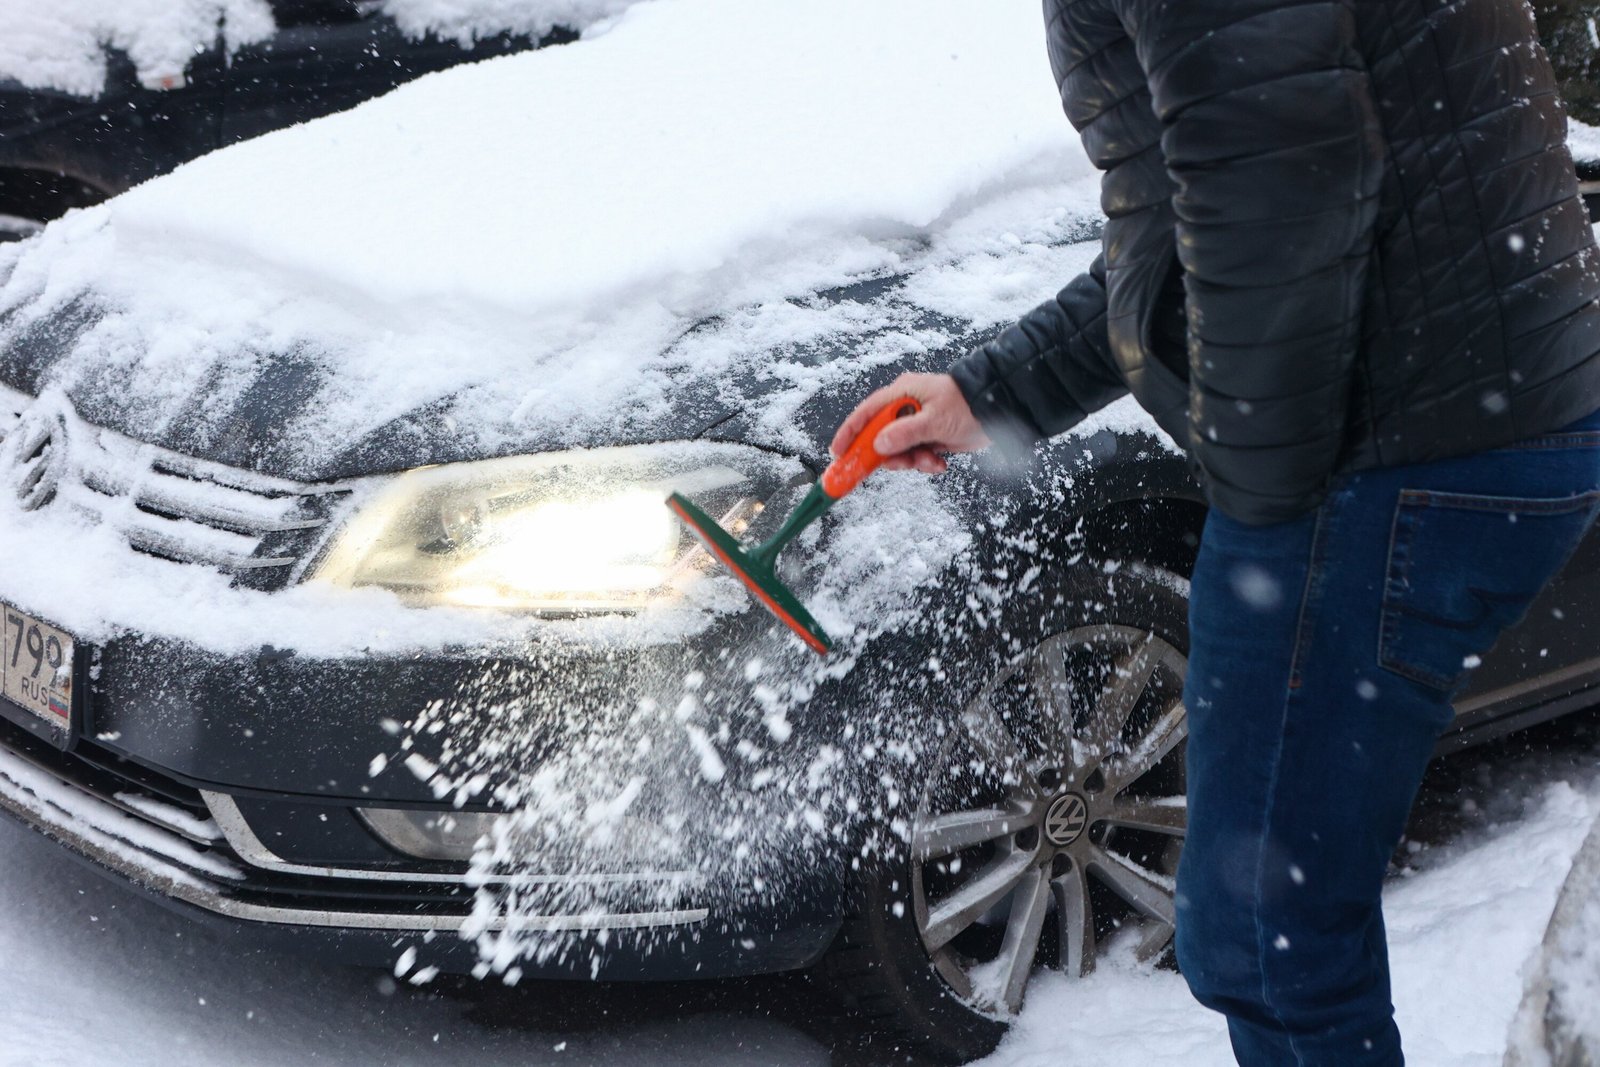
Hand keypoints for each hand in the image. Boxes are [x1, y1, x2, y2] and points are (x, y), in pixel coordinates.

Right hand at [830, 373, 989, 474]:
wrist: (1000, 409)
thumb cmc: (968, 405)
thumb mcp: (934, 420)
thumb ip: (905, 433)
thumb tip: (878, 444)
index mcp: (902, 393)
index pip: (866, 413)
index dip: (850, 433)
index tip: (838, 453)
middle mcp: (906, 407)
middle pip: (880, 436)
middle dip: (888, 455)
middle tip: (895, 466)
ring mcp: (917, 423)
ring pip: (899, 450)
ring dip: (911, 461)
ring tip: (930, 461)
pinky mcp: (929, 436)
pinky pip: (916, 455)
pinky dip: (924, 463)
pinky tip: (939, 463)